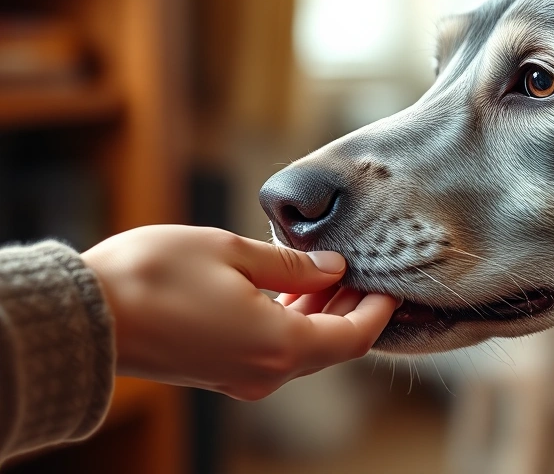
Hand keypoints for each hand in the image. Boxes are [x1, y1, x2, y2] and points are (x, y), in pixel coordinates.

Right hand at [82, 225, 397, 399]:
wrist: (84, 314)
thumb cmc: (154, 276)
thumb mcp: (232, 252)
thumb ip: (292, 264)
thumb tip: (332, 269)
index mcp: (280, 345)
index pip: (354, 337)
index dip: (380, 310)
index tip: (395, 282)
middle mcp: (266, 371)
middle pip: (332, 345)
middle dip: (354, 307)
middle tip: (370, 268)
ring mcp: (241, 376)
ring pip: (303, 347)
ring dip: (322, 311)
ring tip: (335, 269)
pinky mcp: (219, 370)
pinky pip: (274, 349)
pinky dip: (293, 320)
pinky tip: (296, 286)